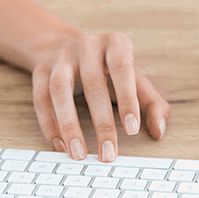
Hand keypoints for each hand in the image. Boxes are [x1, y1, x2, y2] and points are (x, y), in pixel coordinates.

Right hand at [31, 31, 170, 161]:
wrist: (70, 45)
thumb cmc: (111, 69)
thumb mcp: (136, 78)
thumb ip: (153, 103)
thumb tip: (158, 132)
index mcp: (115, 43)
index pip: (122, 68)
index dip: (127, 98)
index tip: (132, 129)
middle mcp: (86, 45)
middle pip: (92, 84)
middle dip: (101, 122)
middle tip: (108, 153)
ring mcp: (60, 57)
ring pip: (59, 90)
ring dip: (69, 125)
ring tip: (79, 154)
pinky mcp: (40, 70)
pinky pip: (40, 99)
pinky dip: (49, 124)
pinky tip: (60, 145)